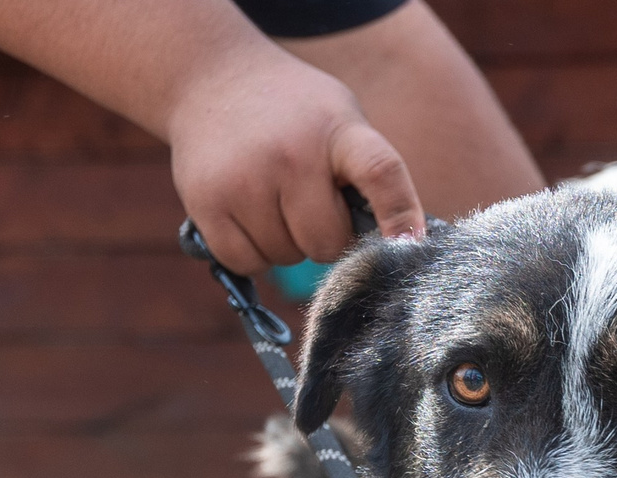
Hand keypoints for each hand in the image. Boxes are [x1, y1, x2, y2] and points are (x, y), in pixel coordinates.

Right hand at [168, 40, 424, 272]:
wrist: (207, 76)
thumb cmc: (292, 112)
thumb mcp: (340, 118)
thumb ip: (368, 172)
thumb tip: (396, 245)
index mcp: (338, 131)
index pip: (380, 171)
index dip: (400, 214)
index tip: (410, 245)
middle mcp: (291, 154)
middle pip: (326, 241)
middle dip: (324, 235)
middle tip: (308, 201)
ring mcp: (244, 179)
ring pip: (285, 257)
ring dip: (286, 242)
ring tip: (272, 197)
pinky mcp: (206, 201)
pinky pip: (247, 262)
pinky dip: (252, 252)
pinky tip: (248, 214)